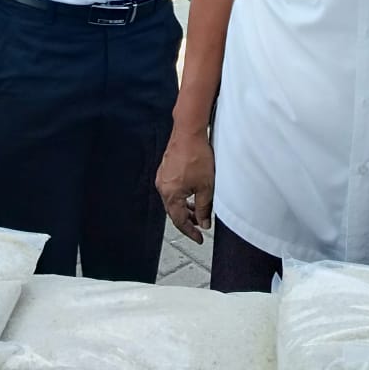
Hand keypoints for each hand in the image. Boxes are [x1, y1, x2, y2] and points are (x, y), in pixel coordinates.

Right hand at [156, 128, 214, 243]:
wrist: (189, 131)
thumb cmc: (197, 156)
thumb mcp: (206, 187)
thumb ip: (204, 208)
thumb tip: (203, 223)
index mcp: (170, 195)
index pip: (179, 221)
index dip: (190, 231)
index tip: (199, 238)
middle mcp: (162, 186)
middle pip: (174, 211)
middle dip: (187, 219)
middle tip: (200, 225)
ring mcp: (163, 176)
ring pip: (173, 199)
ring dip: (185, 206)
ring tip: (198, 209)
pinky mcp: (166, 167)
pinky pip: (173, 187)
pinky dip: (182, 194)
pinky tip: (193, 191)